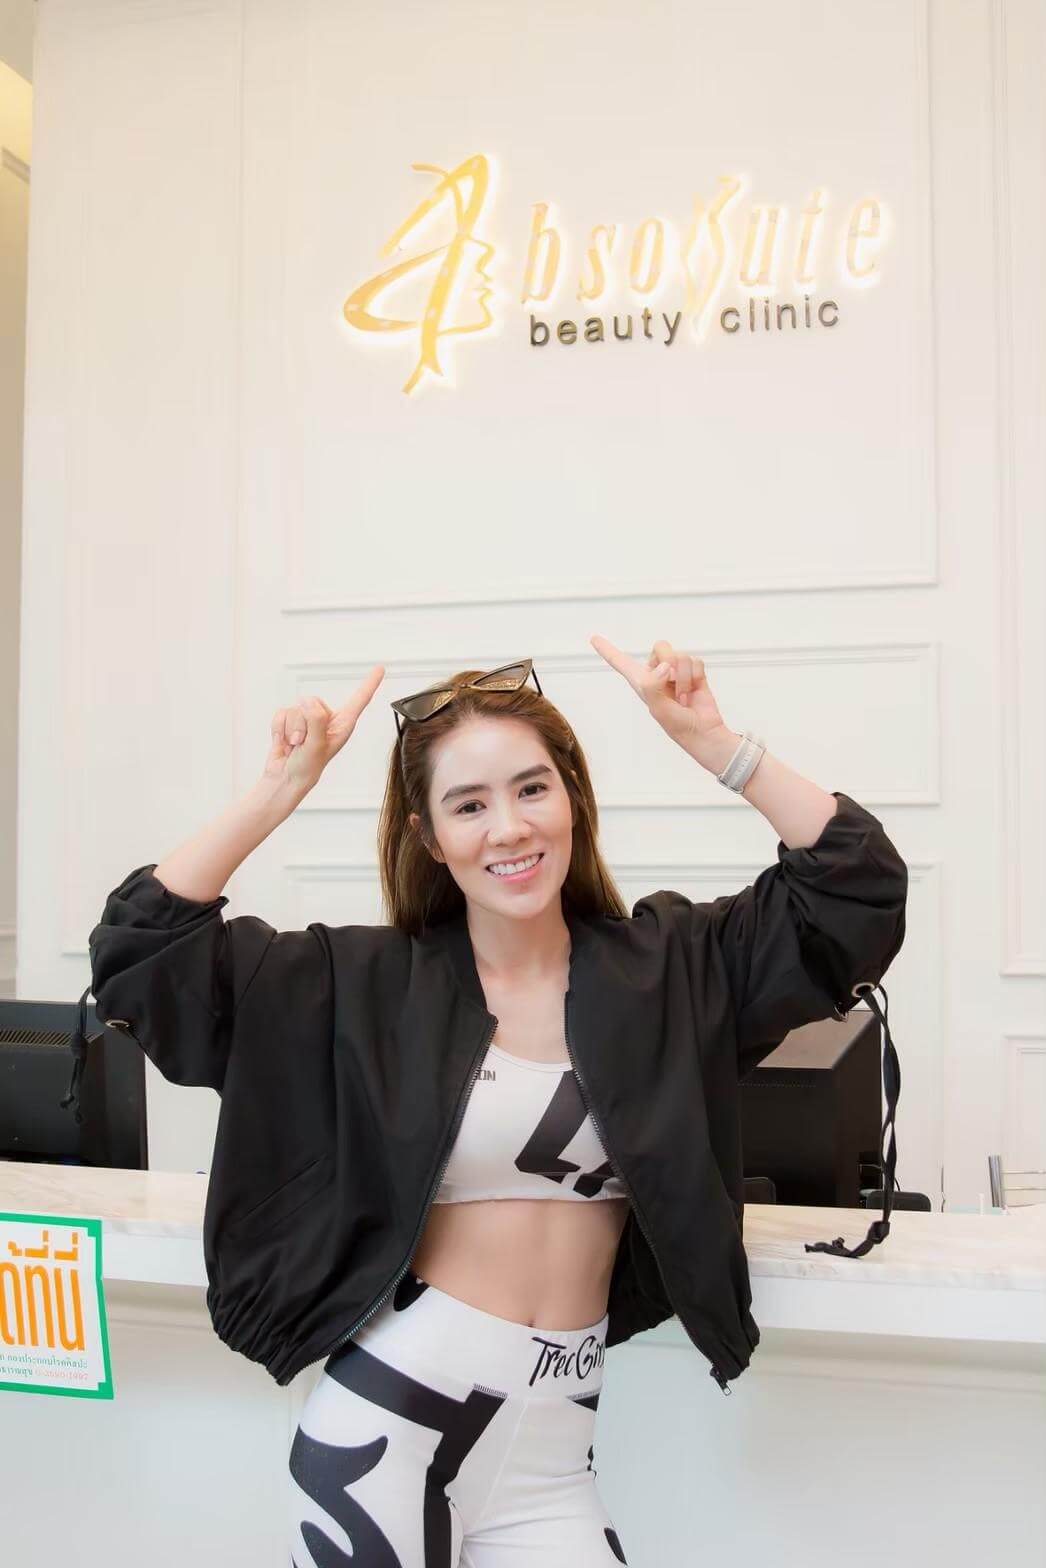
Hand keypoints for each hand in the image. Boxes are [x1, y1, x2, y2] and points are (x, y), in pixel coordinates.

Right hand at [261, 664, 385, 796]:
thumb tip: (309, 703)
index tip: (380, 668)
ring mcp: (308, 719)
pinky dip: (279, 728)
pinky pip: (281, 713)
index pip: (359, 700)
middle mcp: (327, 719)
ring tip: (295, 745)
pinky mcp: (291, 721)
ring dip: (291, 729)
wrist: (284, 778)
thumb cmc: (306, 768)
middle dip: (303, 723)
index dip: (369, 683)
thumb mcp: (317, 746)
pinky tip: (284, 741)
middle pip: (311, 701)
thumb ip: (316, 721)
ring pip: (295, 708)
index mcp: (343, 725)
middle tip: (304, 743)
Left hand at [589, 634, 731, 761]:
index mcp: (641, 681)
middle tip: (673, 684)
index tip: (593, 638)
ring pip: (681, 655)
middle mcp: (657, 673)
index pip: (620, 662)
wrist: (702, 731)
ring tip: (684, 696)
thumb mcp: (657, 709)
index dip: (607, 650)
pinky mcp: (693, 673)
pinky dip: (696, 677)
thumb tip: (665, 667)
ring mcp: (676, 672)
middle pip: (661, 646)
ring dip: (685, 677)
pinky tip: (694, 690)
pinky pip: (696, 661)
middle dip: (670, 662)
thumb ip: (654, 685)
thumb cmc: (677, 725)